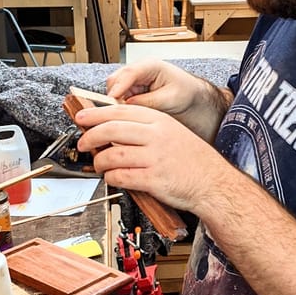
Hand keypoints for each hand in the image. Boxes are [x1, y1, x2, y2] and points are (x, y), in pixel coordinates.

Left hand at [75, 103, 225, 212]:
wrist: (214, 183)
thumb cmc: (193, 160)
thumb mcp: (172, 133)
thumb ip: (146, 129)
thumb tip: (113, 130)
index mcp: (160, 121)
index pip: (120, 112)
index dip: (96, 114)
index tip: (82, 118)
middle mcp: (157, 136)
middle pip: (112, 130)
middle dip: (90, 137)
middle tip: (81, 143)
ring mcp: (155, 158)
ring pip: (113, 154)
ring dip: (99, 161)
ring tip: (98, 165)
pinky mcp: (154, 179)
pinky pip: (122, 176)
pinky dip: (111, 177)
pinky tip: (112, 177)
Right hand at [106, 59, 203, 113]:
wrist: (189, 94)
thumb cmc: (184, 91)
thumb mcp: (170, 99)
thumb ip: (149, 101)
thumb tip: (128, 105)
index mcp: (151, 65)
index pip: (129, 73)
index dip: (119, 87)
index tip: (113, 100)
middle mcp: (139, 69)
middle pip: (116, 80)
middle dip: (114, 96)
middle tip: (120, 113)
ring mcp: (133, 79)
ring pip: (114, 89)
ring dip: (116, 102)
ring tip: (128, 115)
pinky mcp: (131, 88)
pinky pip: (118, 96)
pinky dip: (120, 105)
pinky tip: (129, 113)